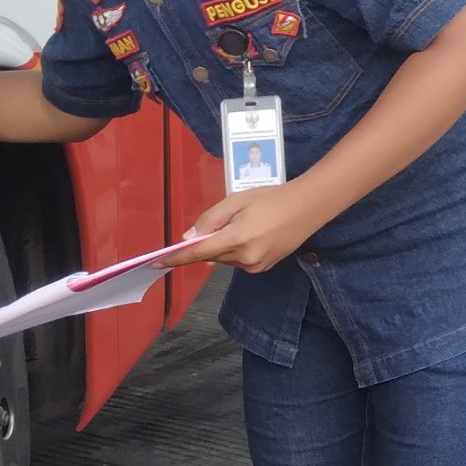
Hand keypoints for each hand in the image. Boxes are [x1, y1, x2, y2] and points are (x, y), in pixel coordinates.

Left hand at [163, 182, 329, 273]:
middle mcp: (245, 258)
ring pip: (225, 258)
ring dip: (224, 245)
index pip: (198, 253)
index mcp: (237, 239)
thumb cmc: (272, 198)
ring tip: (246, 223)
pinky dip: (236, 250)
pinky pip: (239, 261)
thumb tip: (188, 237)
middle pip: (212, 255)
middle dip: (208, 242)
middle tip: (227, 220)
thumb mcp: (237, 200)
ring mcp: (256, 266)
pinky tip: (253, 234)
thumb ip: (211, 219)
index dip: (176, 258)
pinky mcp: (263, 267)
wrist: (308, 207)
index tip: (157, 262)